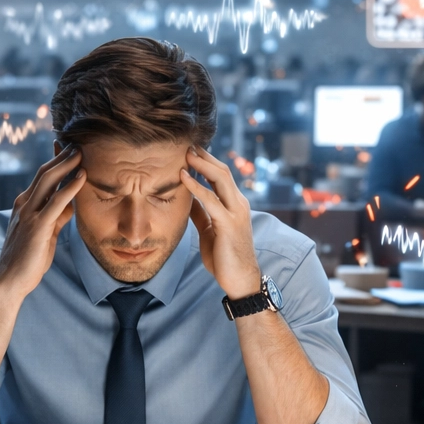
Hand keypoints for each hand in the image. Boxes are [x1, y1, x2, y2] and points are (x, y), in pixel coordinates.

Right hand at [0, 147, 83, 301]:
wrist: (9, 281)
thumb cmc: (27, 260)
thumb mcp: (45, 234)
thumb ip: (56, 218)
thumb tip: (70, 206)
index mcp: (24, 205)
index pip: (41, 177)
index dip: (55, 161)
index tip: (68, 149)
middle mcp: (24, 205)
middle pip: (44, 172)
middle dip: (61, 156)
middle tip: (78, 143)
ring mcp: (29, 214)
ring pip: (48, 180)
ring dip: (66, 164)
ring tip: (81, 152)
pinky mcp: (38, 226)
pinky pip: (56, 201)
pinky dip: (70, 186)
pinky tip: (82, 176)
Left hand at [181, 147, 262, 299]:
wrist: (240, 280)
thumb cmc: (225, 257)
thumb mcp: (210, 231)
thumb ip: (201, 214)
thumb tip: (187, 200)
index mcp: (234, 204)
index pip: (221, 175)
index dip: (206, 161)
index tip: (189, 150)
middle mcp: (239, 204)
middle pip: (222, 170)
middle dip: (204, 156)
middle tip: (186, 143)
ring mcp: (236, 212)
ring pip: (220, 178)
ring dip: (201, 164)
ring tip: (184, 153)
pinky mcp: (229, 224)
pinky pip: (211, 200)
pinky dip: (196, 187)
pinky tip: (183, 177)